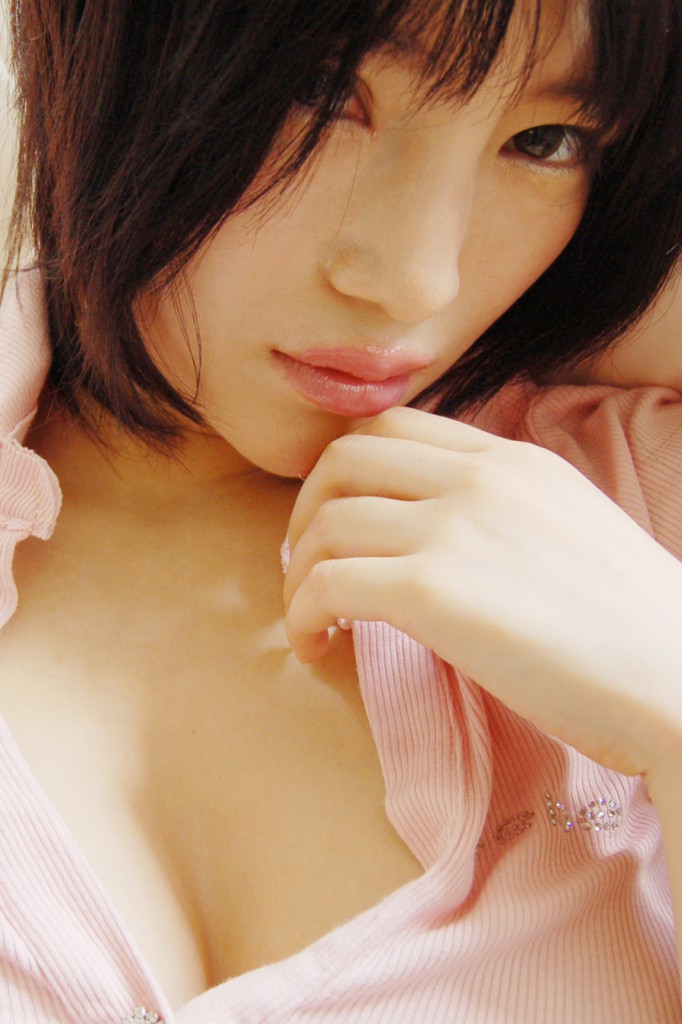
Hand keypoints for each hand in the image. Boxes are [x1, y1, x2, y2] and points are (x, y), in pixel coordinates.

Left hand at [284, 406, 681, 776]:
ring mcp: (454, 528)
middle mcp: (478, 478)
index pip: (395, 426)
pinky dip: (303, 614)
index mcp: (511, 461)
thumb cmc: (635, 629)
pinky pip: (328, 583)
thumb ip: (503, 516)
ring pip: (326, 522)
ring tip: (310, 618)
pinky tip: (317, 647)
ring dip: (297, 572)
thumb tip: (439, 539)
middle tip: (307, 564)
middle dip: (307, 509)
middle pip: (344, 457)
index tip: (337, 521)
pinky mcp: (434, 591)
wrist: (680, 680)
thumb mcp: (569, 533)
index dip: (346, 472)